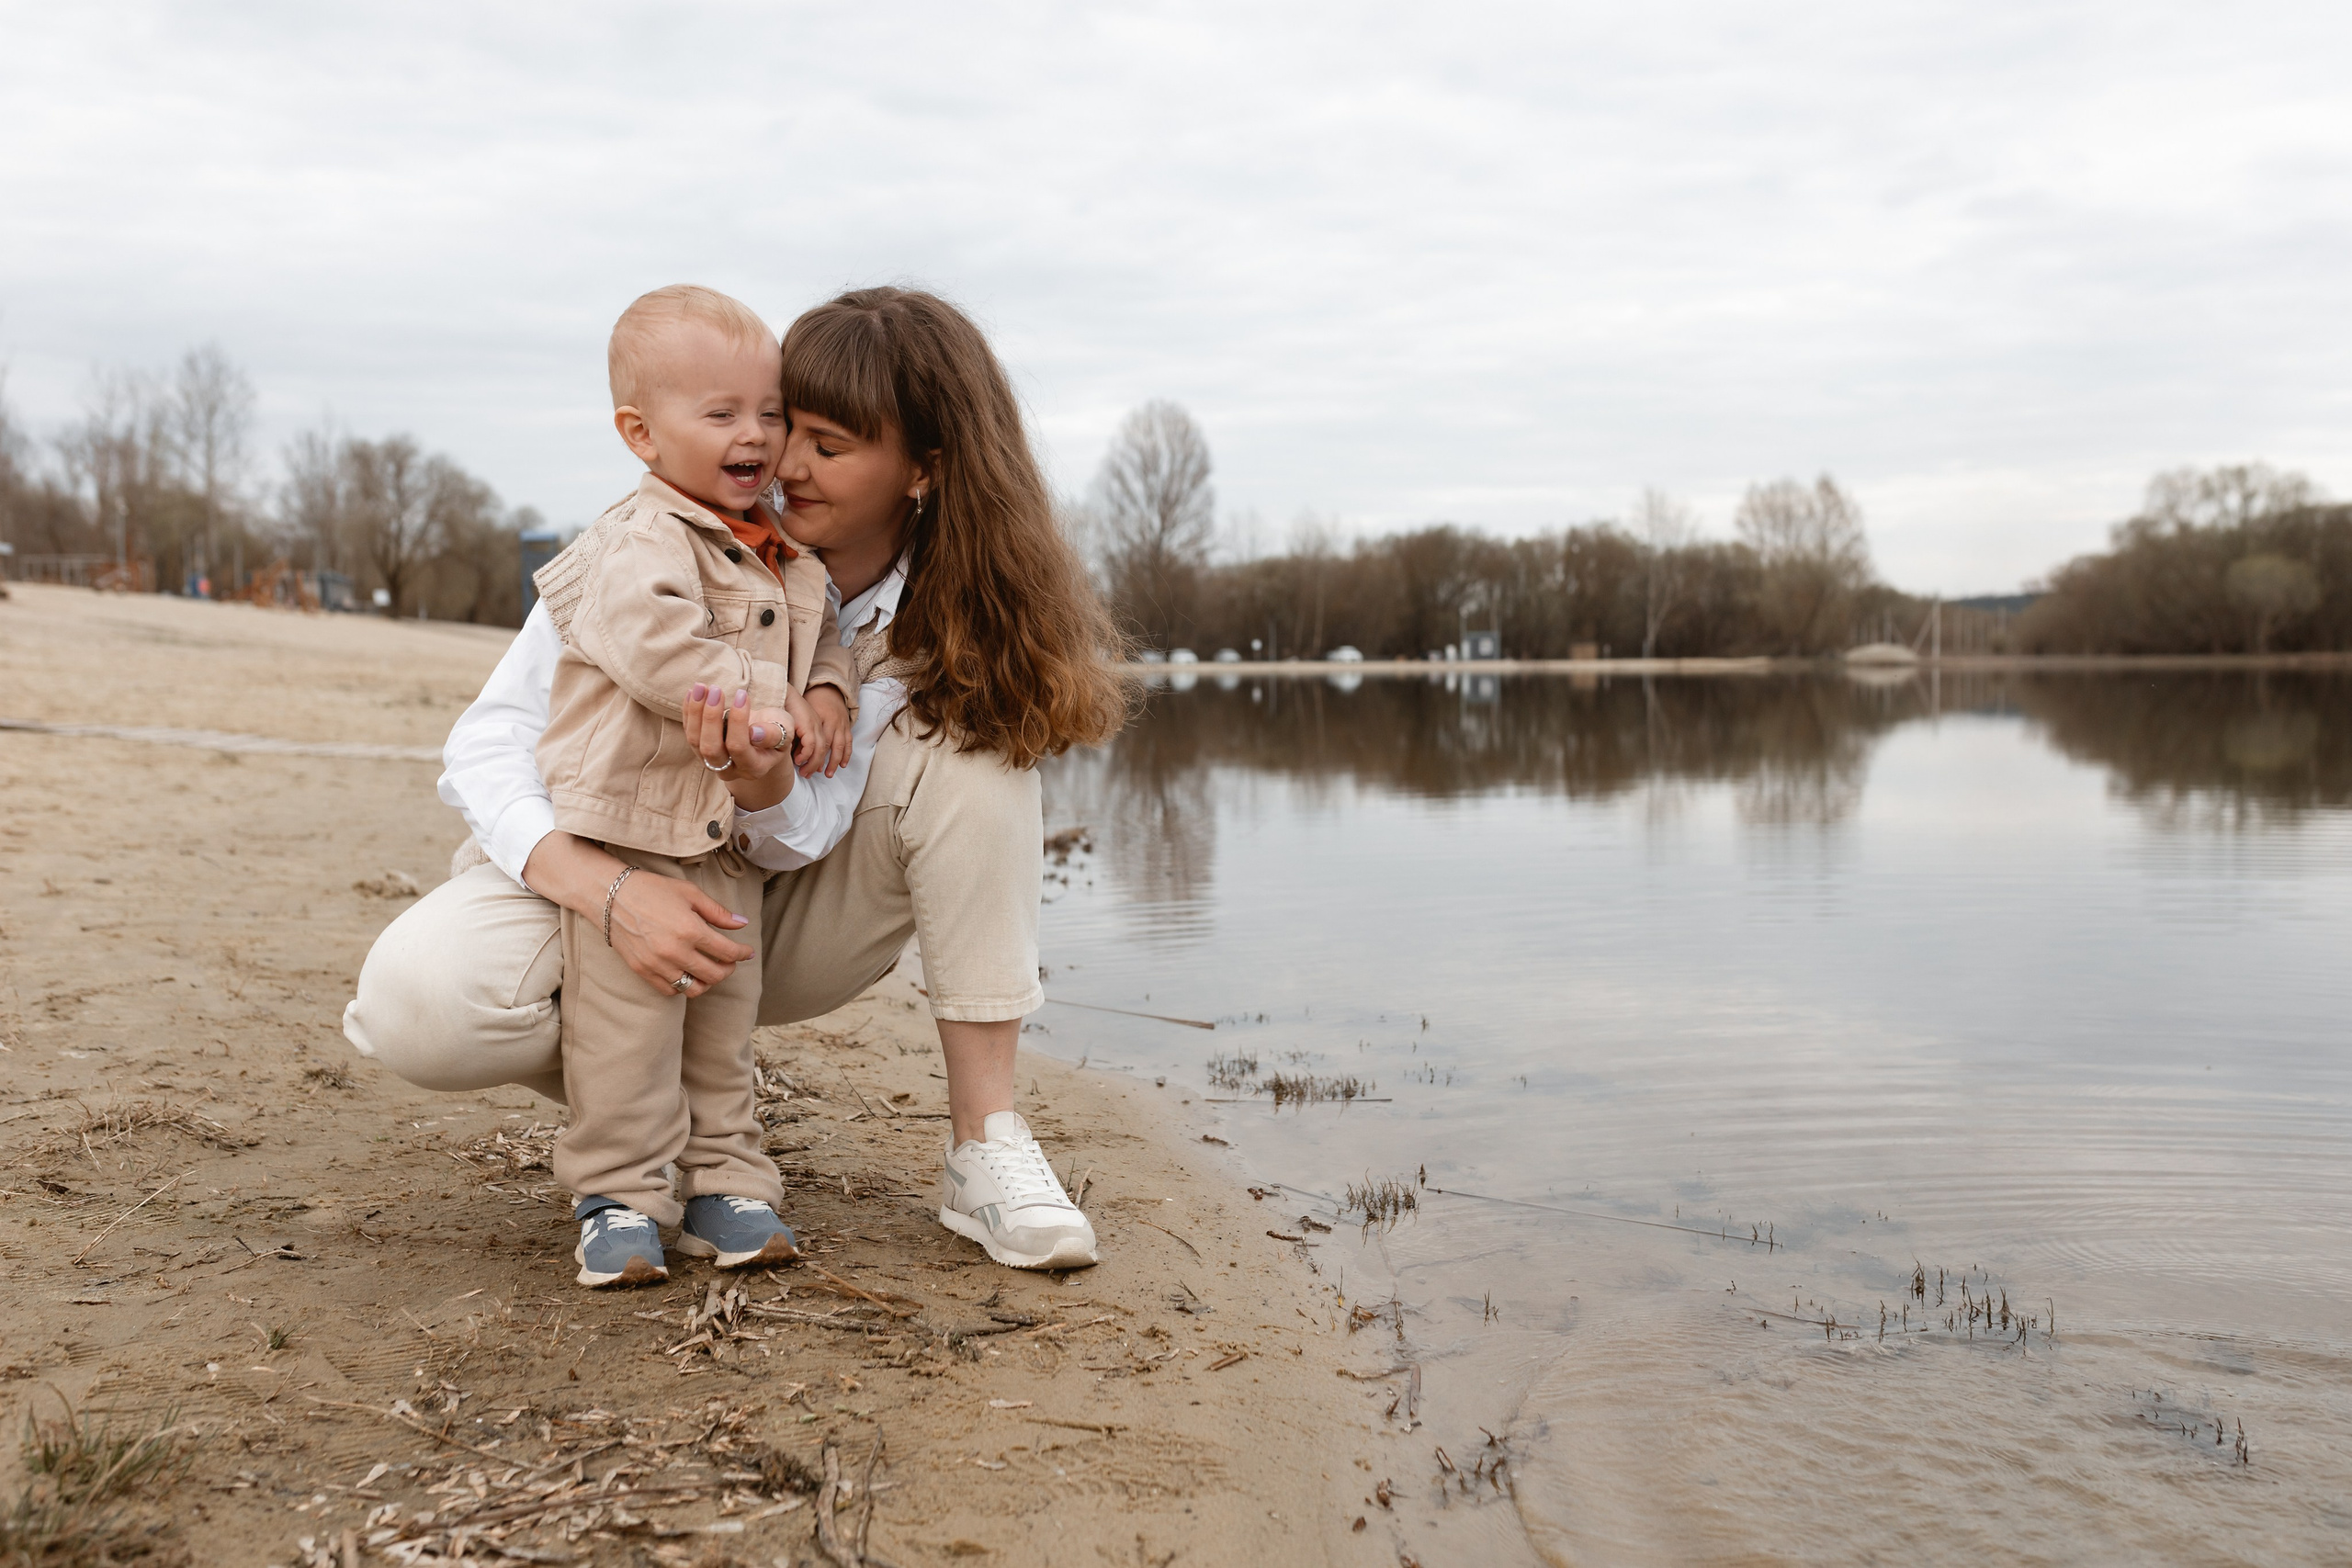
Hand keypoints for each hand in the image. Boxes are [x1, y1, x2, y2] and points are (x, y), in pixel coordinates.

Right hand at [607, 865, 758, 997]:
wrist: (611, 896)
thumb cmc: (652, 890)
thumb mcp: (690, 893)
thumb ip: (718, 912)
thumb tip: (742, 924)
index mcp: (690, 930)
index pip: (727, 952)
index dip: (743, 953)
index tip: (747, 951)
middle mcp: (675, 952)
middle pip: (714, 975)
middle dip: (728, 969)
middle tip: (730, 960)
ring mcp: (657, 965)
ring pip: (694, 989)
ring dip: (707, 981)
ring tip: (709, 968)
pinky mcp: (642, 971)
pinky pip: (671, 991)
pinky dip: (684, 986)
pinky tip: (687, 972)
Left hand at [682, 682, 795, 810]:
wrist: (762, 740)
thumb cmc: (776, 732)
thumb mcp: (785, 730)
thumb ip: (774, 734)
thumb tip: (754, 733)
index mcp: (754, 767)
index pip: (739, 747)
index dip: (738, 721)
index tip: (742, 694)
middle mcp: (730, 770)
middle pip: (711, 748)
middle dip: (710, 717)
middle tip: (715, 689)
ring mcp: (712, 762)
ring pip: (695, 741)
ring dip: (695, 711)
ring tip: (700, 686)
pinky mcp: (699, 751)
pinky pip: (689, 732)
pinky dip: (688, 711)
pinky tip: (692, 692)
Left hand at [790, 685, 853, 776]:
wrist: (827, 690)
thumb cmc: (811, 702)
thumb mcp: (800, 712)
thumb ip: (795, 728)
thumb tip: (787, 747)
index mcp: (818, 718)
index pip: (813, 740)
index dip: (806, 754)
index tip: (798, 764)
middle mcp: (831, 722)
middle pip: (825, 746)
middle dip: (817, 762)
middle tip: (807, 774)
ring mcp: (841, 725)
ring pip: (839, 747)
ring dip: (833, 762)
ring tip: (827, 774)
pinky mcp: (847, 727)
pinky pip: (848, 743)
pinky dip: (846, 755)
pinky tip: (842, 766)